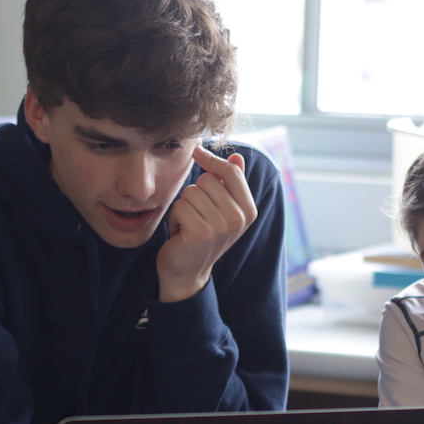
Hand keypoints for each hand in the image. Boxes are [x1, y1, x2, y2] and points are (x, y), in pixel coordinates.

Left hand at [156, 146, 256, 301]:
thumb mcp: (222, 210)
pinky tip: (180, 234)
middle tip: (197, 217)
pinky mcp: (200, 232)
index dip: (212, 160)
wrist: (187, 272)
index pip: (231, 171)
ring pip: (191, 193)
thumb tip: (237, 156)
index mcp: (248, 210)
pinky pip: (180, 206)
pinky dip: (174, 219)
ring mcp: (221, 226)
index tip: (197, 152)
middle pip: (207, 180)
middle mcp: (238, 218)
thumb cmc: (203, 237)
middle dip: (195, 195)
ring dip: (183, 208)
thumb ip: (230, 184)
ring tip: (189, 226)